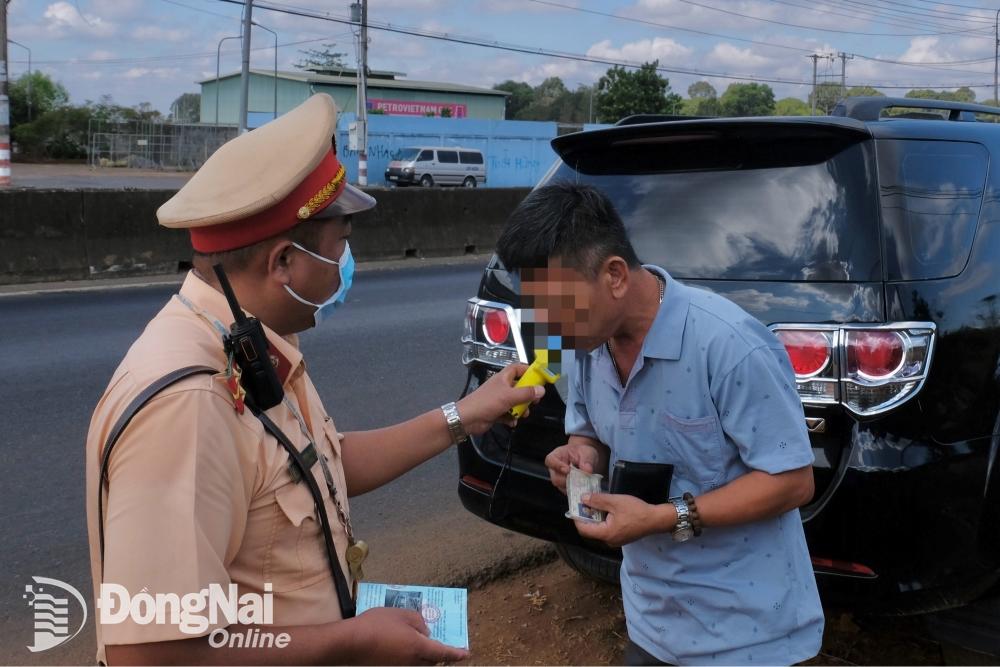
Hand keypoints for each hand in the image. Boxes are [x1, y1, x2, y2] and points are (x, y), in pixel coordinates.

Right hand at [349, 607, 468, 664]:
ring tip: (420, 642)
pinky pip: (406, 663)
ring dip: (424, 655)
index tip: (466, 653)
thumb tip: (424, 632)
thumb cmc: (377, 624)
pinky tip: (402, 645)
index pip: (444, 653)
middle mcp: (412, 662)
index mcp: (419, 648)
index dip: (456, 653)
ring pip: (419, 663)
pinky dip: (410, 656)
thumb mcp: (402, 614)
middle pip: (432, 661)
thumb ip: (419, 622)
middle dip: (439, 654)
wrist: (351, 643)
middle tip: (443, 645)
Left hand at [456, 363, 544, 436]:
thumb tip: (541, 390)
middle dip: (528, 394)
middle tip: (535, 400)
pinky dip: (511, 418)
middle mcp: (501, 387)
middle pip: (519, 387)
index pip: (517, 368)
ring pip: (515, 402)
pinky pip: (508, 413)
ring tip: (523, 414)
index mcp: (503, 378)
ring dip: (520, 409)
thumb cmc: (486, 402)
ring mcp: (498, 400)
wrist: (467, 419)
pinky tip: (512, 422)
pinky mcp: (496, 412)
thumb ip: (526, 393)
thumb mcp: (509, 396)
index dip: (528, 370)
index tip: (539, 377)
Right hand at [545, 442, 601, 493]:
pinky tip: (585, 489)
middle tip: (580, 480)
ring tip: (585, 484)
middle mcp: (555, 470)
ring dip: (574, 487)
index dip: (557, 466)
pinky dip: (577, 491)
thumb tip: (587, 470)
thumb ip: (587, 460)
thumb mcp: (587, 453)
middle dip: (568, 480)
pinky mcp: (566, 488)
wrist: (587, 459)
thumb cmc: (583, 453)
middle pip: (556, 478)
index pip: (551, 461)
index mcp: (556, 456)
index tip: (568, 470)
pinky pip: (570, 492)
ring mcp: (560, 480)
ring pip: (562, 487)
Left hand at [573, 493, 675, 547]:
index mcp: (606, 534)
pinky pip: (607, 530)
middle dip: (586, 516)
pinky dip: (603, 520)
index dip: (576, 517)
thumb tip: (582, 499)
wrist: (656, 519)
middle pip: (590, 530)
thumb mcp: (615, 502)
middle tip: (584, 502)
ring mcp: (615, 540)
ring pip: (599, 529)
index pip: (583, 529)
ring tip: (594, 503)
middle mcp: (609, 541)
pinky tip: (606, 509)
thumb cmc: (636, 510)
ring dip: (595, 517)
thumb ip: (597, 501)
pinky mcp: (621, 537)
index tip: (574, 505)